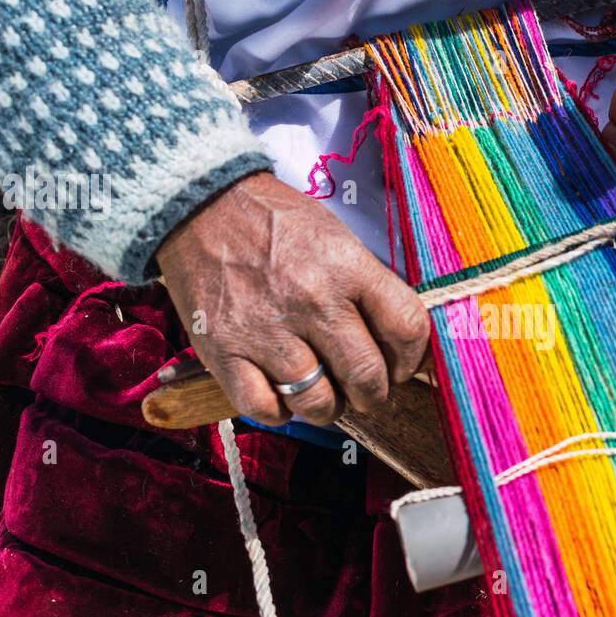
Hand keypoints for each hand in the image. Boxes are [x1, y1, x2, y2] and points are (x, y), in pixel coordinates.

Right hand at [155, 172, 429, 425]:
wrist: (202, 205)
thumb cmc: (276, 225)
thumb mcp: (338, 239)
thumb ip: (370, 289)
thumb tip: (399, 344)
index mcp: (348, 268)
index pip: (408, 329)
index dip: (413, 359)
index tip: (401, 366)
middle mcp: (313, 301)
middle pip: (367, 377)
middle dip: (373, 394)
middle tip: (364, 391)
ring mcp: (266, 330)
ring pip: (318, 403)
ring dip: (328, 408)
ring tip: (323, 394)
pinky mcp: (224, 351)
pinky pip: (264, 408)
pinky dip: (279, 411)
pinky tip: (281, 394)